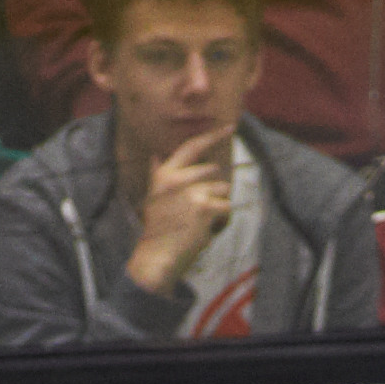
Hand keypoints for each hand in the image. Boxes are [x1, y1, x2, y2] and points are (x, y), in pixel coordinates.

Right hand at [127, 127, 236, 294]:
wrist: (158, 255)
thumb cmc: (158, 228)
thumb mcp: (154, 197)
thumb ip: (158, 175)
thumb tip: (156, 156)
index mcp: (165, 173)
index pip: (191, 147)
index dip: (213, 135)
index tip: (230, 127)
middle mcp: (177, 178)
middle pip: (212, 171)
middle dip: (212, 189)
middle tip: (196, 211)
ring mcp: (192, 191)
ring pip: (222, 189)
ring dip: (217, 206)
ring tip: (199, 221)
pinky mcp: (205, 207)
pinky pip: (225, 207)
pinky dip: (220, 219)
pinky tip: (204, 229)